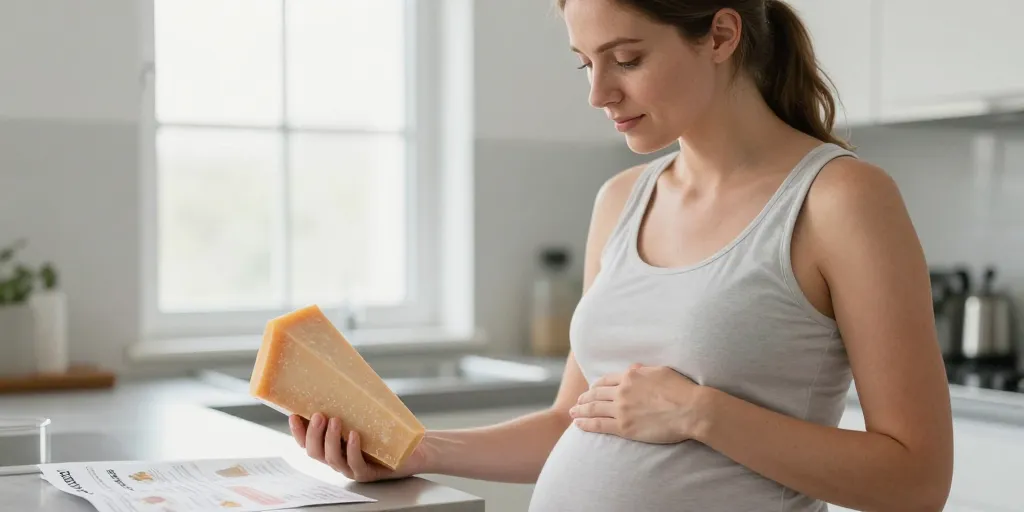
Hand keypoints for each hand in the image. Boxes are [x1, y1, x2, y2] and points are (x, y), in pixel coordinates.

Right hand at [289, 413, 429, 481]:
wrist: (414, 446)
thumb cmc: (387, 428)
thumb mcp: (365, 413)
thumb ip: (351, 400)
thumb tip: (341, 368)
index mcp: (332, 446)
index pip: (307, 442)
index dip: (298, 432)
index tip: (293, 415)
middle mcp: (338, 458)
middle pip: (315, 452)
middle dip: (313, 434)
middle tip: (319, 415)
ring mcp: (352, 468)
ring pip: (332, 460)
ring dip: (331, 439)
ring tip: (335, 420)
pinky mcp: (369, 473)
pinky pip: (356, 465)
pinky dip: (352, 450)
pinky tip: (354, 435)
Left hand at [569, 363, 706, 443]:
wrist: (690, 409)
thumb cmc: (681, 390)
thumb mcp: (661, 371)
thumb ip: (644, 370)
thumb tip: (634, 368)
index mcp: (631, 376)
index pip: (606, 380)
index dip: (596, 386)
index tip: (591, 390)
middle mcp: (622, 391)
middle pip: (596, 394)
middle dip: (584, 398)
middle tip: (577, 403)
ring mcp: (621, 409)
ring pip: (594, 409)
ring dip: (581, 411)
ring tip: (573, 413)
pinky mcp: (624, 427)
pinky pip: (598, 425)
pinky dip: (586, 424)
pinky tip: (578, 424)